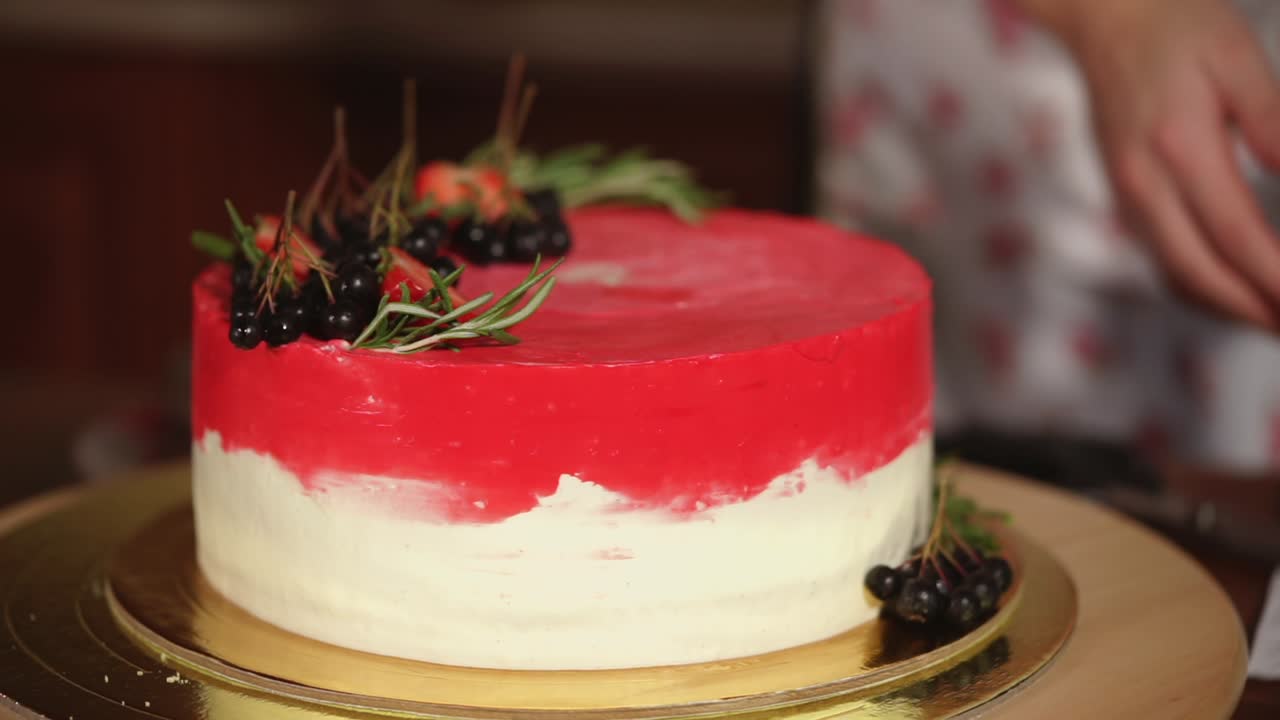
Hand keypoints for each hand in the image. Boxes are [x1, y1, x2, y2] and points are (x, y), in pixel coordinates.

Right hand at [1024, 0, 1279, 330]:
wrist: (1104, 15)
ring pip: (1178, 275)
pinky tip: (1233, 289)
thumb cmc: (1176, 25)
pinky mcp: (1123, 195)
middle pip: (1201, 273)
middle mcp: (1143, 183)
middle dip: (1255, 310)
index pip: (1237, 234)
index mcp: (1178, 148)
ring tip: (1274, 319)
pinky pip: (1163, 258)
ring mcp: (1127, 194)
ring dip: (1228, 307)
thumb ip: (1274, 125)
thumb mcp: (1239, 60)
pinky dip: (1200, 287)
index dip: (1278, 278)